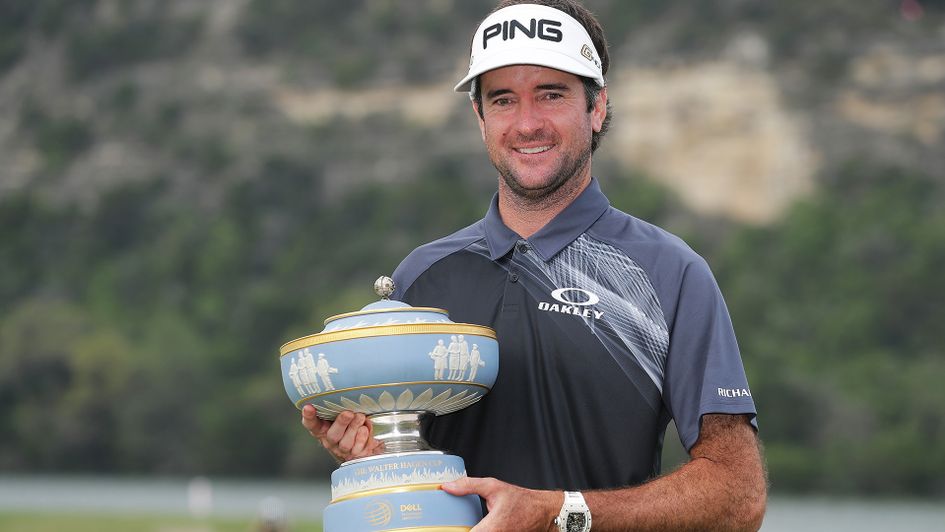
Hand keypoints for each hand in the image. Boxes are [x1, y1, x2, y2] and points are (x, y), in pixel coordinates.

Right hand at [300, 405, 382, 461]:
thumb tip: (343, 387)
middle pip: (332, 435)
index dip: (308, 417)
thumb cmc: (352, 423)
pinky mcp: (356, 454)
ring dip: (354, 428)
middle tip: (348, 413)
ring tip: (360, 417)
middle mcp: (331, 440)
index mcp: (323, 429)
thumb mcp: (343, 413)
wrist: (367, 444)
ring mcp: (343, 449)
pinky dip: (363, 436)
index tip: (308, 407)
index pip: (311, 424)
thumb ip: (340, 406)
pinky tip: (365, 428)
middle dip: (341, 423)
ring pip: (346, 442)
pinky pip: (358, 447)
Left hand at [442, 476, 560, 531]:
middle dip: (458, 530)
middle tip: (444, 526)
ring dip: (467, 531)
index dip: (452, 531)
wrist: (542, 512)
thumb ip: (468, 486)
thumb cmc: (521, 500)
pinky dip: (477, 531)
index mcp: (490, 528)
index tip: (439, 528)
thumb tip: (448, 486)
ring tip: (458, 526)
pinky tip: (470, 527)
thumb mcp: (493, 487)